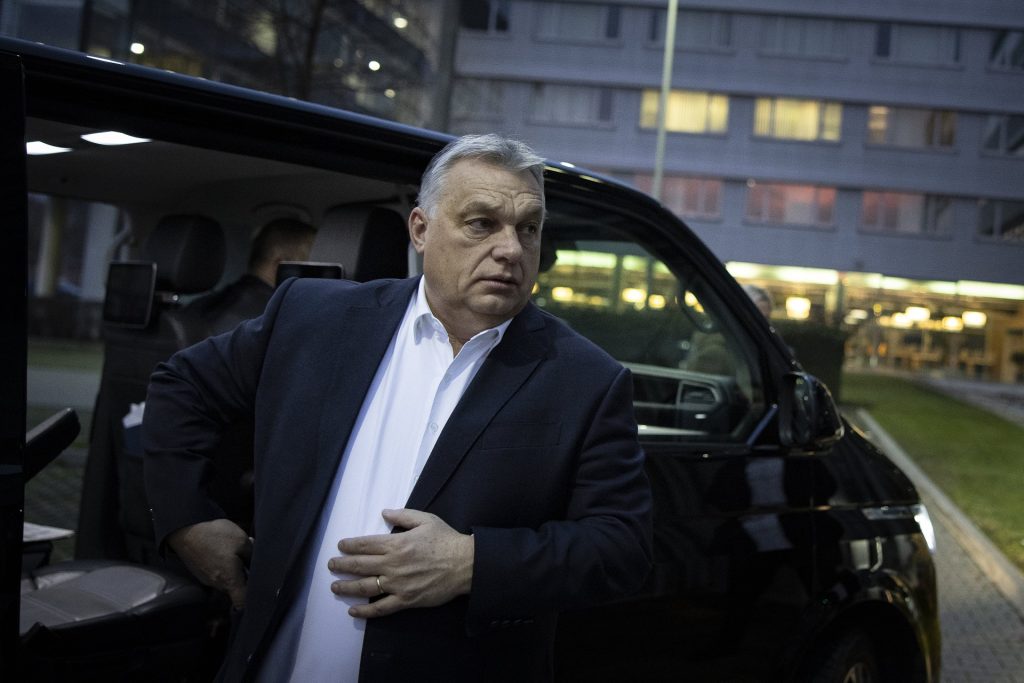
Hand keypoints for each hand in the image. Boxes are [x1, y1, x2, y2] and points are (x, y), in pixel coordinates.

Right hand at [167, 518, 251, 609]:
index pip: (241, 603)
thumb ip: (253, 555)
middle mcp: (217, 584)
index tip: (257, 591)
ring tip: (235, 552)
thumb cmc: (214, 535)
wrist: (187, 529)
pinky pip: (217, 574)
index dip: (251, 600)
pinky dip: (222, 566)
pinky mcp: (201, 572)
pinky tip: (223, 550)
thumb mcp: (242, 541)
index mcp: (229, 580)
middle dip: (244, 577)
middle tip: (248, 560)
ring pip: (226, 581)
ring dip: (233, 570)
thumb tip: (256, 562)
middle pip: (235, 590)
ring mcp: (207, 579)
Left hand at [328, 509, 473, 618]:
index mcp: (396, 544)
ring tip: (335, 586)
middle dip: (342, 565)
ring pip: (365, 587)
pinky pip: (381, 608)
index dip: (350, 545)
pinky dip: (365, 611)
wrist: (464, 565)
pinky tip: (353, 610)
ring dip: (347, 587)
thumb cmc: (446, 540)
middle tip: (330, 566)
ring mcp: (397, 584)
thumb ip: (403, 516)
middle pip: (360, 565)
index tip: (340, 546)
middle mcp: (392, 564)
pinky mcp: (405, 600)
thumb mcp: (425, 520)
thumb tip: (384, 512)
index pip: (365, 544)